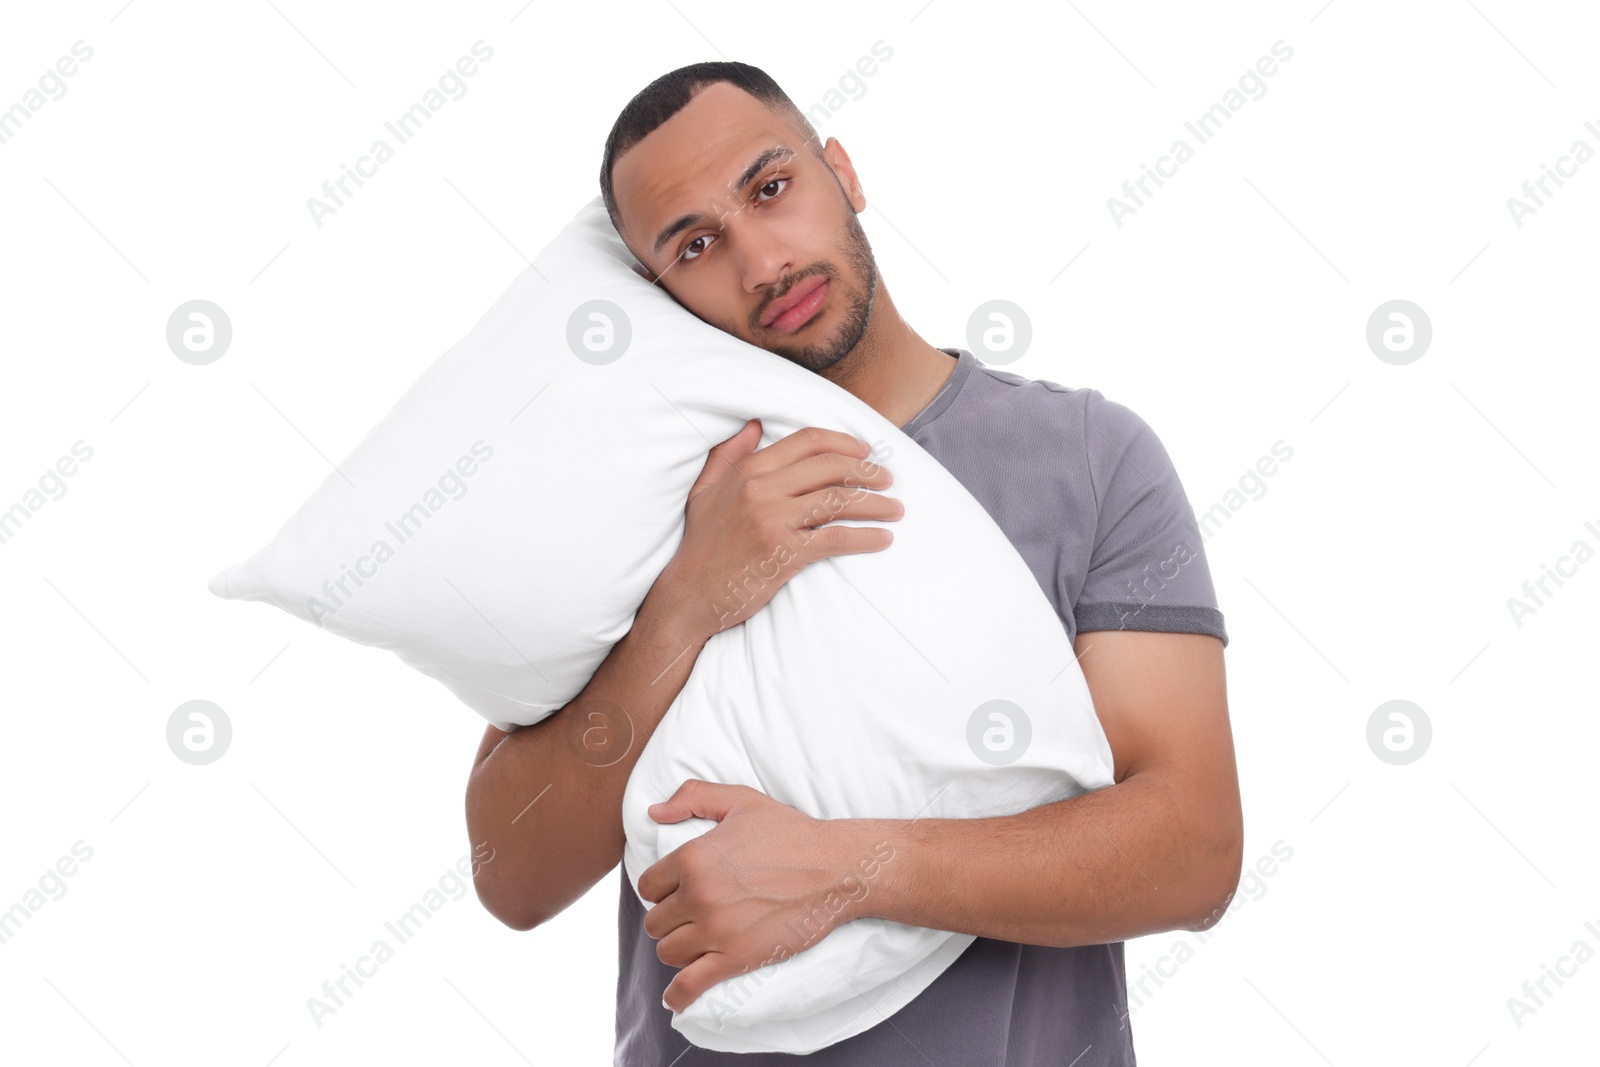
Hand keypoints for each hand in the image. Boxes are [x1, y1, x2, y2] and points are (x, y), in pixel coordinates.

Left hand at [638, 780, 866, 1013]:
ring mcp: (717, 930)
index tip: (676, 892)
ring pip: (669, 952)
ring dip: (678, 949)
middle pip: (656, 922)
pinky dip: (678, 995)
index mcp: (693, 858)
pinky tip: (674, 999)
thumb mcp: (741, 800)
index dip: (661, 890)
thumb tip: (653, 813)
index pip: (648, 886)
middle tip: (690, 916)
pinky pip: (691, 985)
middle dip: (669, 920)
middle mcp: (698, 896)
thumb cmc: (791, 832)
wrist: (835, 869)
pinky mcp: (737, 958)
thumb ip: (693, 797)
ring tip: (694, 943)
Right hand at [648, 421, 902, 644]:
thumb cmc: (700, 545)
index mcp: (748, 470)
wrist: (688, 595)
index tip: (865, 452)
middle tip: (889, 481)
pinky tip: (883, 539)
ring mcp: (773, 521)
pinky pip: (836, 539)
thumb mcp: (705, 491)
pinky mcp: (783, 554)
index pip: (808, 441)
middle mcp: (761, 489)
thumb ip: (728, 454)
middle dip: (868, 471)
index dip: (844, 443)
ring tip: (895, 510)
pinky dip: (866, 538)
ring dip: (876, 504)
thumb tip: (754, 424)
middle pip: (831, 467)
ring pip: (839, 500)